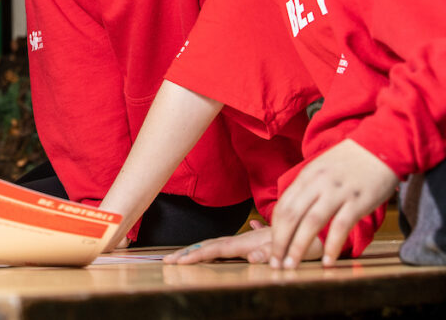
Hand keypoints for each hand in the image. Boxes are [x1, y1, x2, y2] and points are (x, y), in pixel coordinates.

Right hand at [163, 220, 320, 264]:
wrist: (320, 227)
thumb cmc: (308, 240)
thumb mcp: (291, 247)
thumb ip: (271, 251)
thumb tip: (252, 258)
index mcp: (250, 242)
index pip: (217, 249)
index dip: (196, 255)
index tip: (178, 261)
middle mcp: (247, 240)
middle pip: (211, 246)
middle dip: (188, 253)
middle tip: (167, 261)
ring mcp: (250, 241)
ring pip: (219, 245)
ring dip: (198, 251)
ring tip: (181, 256)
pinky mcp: (257, 243)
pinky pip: (231, 246)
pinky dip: (216, 249)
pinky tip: (214, 249)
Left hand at [270, 139, 397, 268]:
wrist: (381, 145)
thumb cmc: (350, 160)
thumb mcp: (321, 168)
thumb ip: (306, 188)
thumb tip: (291, 210)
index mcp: (306, 176)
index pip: (283, 206)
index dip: (274, 230)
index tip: (270, 248)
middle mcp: (318, 184)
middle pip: (291, 216)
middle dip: (280, 242)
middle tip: (274, 263)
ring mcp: (338, 192)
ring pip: (311, 222)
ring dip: (298, 247)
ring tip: (291, 266)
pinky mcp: (359, 201)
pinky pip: (341, 226)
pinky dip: (332, 245)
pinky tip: (327, 261)